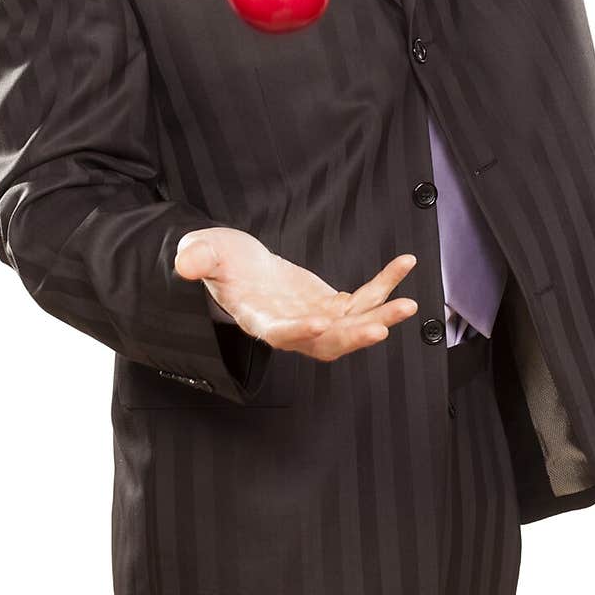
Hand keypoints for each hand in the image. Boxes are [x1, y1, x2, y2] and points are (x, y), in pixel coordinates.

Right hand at [174, 226, 418, 360]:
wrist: (239, 264)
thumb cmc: (218, 259)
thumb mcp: (203, 250)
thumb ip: (197, 257)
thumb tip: (186, 263)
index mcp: (258, 319)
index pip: (278, 334)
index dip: (297, 332)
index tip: (319, 323)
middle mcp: (291, 327)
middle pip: (326, 343)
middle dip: (353, 337)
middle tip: (381, 329)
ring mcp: (314, 318)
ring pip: (352, 326)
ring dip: (380, 317)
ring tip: (409, 304)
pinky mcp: (331, 304)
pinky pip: (364, 298)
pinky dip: (384, 284)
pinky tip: (404, 264)